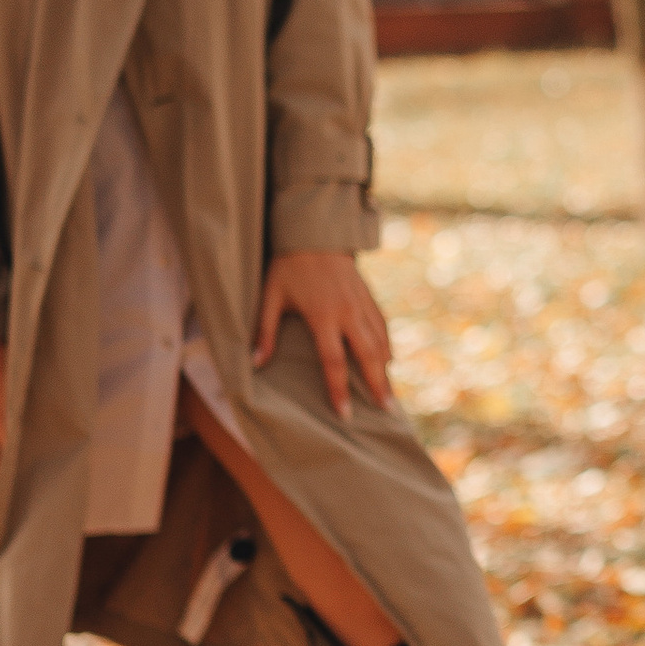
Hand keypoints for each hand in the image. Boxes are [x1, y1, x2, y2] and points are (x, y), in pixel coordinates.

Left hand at [254, 251, 393, 416]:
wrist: (315, 231)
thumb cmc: (288, 265)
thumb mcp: (271, 296)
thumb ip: (264, 331)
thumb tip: (255, 363)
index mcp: (323, 316)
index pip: (334, 362)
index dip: (338, 390)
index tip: (344, 413)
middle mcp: (348, 312)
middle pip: (368, 356)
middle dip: (377, 385)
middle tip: (386, 411)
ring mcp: (362, 304)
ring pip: (380, 342)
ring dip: (386, 370)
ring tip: (390, 394)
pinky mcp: (368, 296)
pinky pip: (382, 326)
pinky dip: (387, 345)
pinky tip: (389, 360)